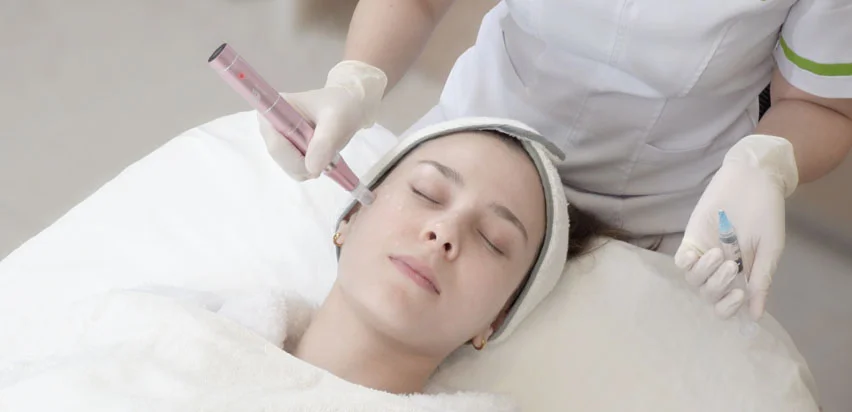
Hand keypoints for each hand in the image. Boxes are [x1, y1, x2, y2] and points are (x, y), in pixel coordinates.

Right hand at [258, 60, 386, 179]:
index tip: (318, 157)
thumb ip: (324, 141)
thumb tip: (311, 168)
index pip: (276, 145)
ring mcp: (278, 140)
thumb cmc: (341, 106)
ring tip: (327, 149)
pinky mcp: (287, 151)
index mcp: (274, 110)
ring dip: (311, 166)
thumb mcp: (338, 119)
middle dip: (305, 163)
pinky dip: (312, 167)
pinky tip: (322, 154)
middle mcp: (271, 126)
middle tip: (327, 154)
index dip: (295, 158)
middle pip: (280, 158)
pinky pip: (296, 170)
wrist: (347, 107)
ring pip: (288, 167)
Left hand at [675, 135, 798, 319]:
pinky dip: (688, 262)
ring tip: (720, 253)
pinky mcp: (691, 237)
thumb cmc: (765, 213)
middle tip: (731, 265)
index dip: (728, 307)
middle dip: (718, 286)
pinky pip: (681, 260)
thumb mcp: (770, 249)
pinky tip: (699, 252)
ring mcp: (703, 253)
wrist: (753, 180)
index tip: (738, 294)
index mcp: (741, 273)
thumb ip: (761, 280)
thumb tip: (756, 316)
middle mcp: (719, 268)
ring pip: (693, 280)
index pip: (725, 303)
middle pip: (708, 294)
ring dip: (705, 273)